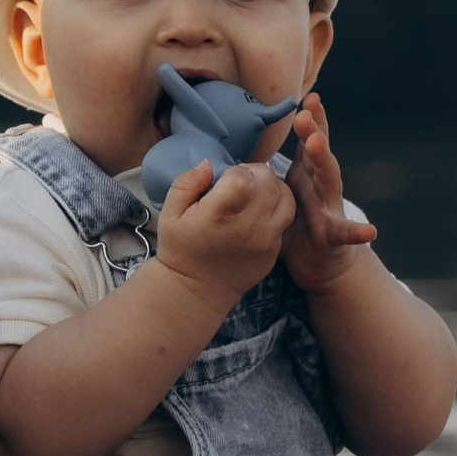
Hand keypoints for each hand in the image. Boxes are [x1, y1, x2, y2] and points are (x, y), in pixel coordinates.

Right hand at [153, 154, 294, 308]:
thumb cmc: (181, 248)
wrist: (195, 290)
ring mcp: (264, 241)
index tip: (225, 178)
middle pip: (269, 184)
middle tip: (242, 180)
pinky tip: (260, 208)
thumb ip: (186, 183)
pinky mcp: (273, 251)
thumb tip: (208, 164)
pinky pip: (286, 218)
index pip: (243, 178)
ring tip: (256, 190)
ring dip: (274, 186)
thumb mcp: (170, 213)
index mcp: (219, 217)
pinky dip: (278, 206)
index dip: (236, 171)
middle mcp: (246, 228)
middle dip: (257, 173)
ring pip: (286, 198)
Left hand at [280, 93, 379, 292]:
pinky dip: (358, 232)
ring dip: (324, 162)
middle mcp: (321, 186)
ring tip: (316, 144)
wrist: (318, 263)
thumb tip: (237, 155)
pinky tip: (370, 231)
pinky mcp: (335, 236)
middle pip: (319, 155)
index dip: (310, 121)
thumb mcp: (280, 195)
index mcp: (306, 175)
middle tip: (304, 114)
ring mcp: (330, 208)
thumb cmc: (296, 225)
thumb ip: (267, 176)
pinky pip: (346, 234)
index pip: (309, 143)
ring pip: (330, 182)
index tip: (307, 98)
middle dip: (313, 132)